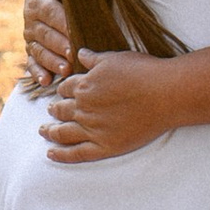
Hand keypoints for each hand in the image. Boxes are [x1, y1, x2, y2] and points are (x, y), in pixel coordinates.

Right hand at [21, 0, 75, 96]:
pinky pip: (32, 64)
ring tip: (65, 70)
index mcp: (37, 2)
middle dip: (59, 45)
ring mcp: (30, 38)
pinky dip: (37, 73)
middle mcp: (30, 21)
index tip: (75, 32)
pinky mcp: (31, 52)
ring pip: (39, 51)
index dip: (62, 23)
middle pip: (45, 35)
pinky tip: (46, 81)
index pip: (50, 13)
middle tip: (73, 54)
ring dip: (51, 61)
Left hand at [44, 50, 182, 159]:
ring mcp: (93, 129)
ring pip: (63, 132)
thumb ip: (93, 59)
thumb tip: (80, 54)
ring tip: (44, 131)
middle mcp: (83, 108)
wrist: (165, 94)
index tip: (62, 92)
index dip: (63, 89)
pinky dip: (61, 155)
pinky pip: (76, 153)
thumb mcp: (114, 58)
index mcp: (84, 86)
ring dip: (50, 131)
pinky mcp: (105, 147)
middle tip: (50, 111)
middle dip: (54, 109)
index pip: (65, 88)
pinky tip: (50, 154)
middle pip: (61, 110)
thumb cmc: (143, 72)